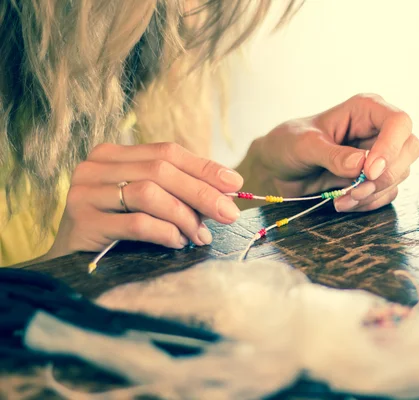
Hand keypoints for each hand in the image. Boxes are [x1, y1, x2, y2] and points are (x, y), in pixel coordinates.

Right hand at [47, 142, 243, 258]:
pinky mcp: (83, 221)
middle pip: (161, 170)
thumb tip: (225, 193)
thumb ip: (177, 191)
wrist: (66, 263)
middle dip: (202, 193)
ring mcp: (85, 192)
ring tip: (200, 236)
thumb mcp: (146, 203)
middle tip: (229, 214)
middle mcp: (96, 166)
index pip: (167, 152)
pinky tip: (177, 242)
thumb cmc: (116, 230)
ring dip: (184, 216)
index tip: (235, 183)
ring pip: (149, 193)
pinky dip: (165, 232)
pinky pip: (136, 223)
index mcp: (114, 154)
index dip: (204, 167)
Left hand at [244, 94, 418, 211]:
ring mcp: (380, 155)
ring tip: (341, 199)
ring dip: (373, 192)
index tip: (368, 171)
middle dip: (386, 175)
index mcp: (365, 110)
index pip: (399, 121)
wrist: (278, 171)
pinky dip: (369, 203)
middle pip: (410, 148)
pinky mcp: (375, 178)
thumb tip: (360, 165)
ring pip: (401, 174)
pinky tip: (343, 203)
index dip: (391, 147)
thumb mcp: (304, 145)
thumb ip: (332, 154)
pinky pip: (388, 193)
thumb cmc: (288, 145)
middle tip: (355, 190)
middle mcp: (378, 130)